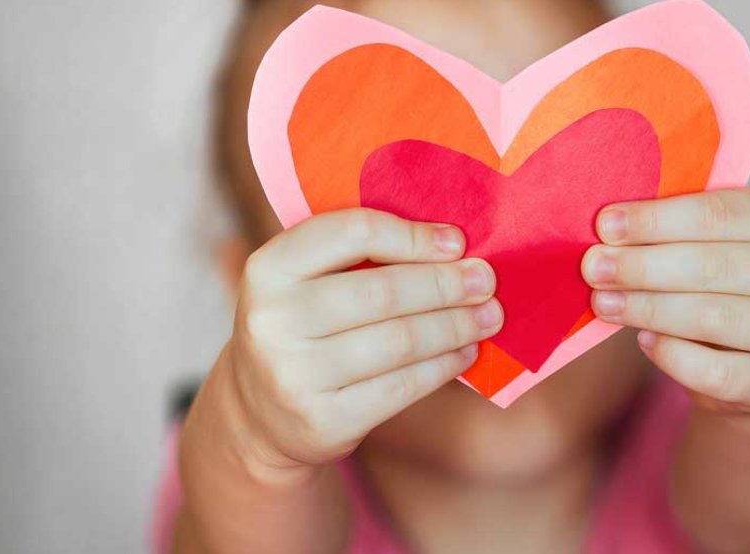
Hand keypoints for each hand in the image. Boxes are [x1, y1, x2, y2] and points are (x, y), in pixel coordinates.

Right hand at [226, 208, 502, 471]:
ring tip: (489, 317)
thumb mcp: (306, 281)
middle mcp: (273, 320)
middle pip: (383, 291)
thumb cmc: (304, 327)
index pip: (352, 233)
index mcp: (268, 267)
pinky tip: (465, 352)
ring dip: (455, 326)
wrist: (260, 414)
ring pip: (400, 341)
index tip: (456, 243)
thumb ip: (361, 255)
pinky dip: (443, 365)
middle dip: (446, 285)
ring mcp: (295, 375)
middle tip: (487, 281)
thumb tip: (455, 247)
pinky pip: (403, 386)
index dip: (413, 236)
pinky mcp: (323, 420)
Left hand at [582, 188, 749, 412]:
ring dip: (649, 308)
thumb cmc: (716, 284)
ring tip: (603, 302)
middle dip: (644, 265)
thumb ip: (669, 231)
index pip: (720, 213)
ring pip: (714, 316)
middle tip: (594, 267)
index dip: (657, 219)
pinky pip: (717, 370)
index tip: (606, 225)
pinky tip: (644, 340)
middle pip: (714, 265)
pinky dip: (673, 355)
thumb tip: (605, 229)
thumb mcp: (706, 244)